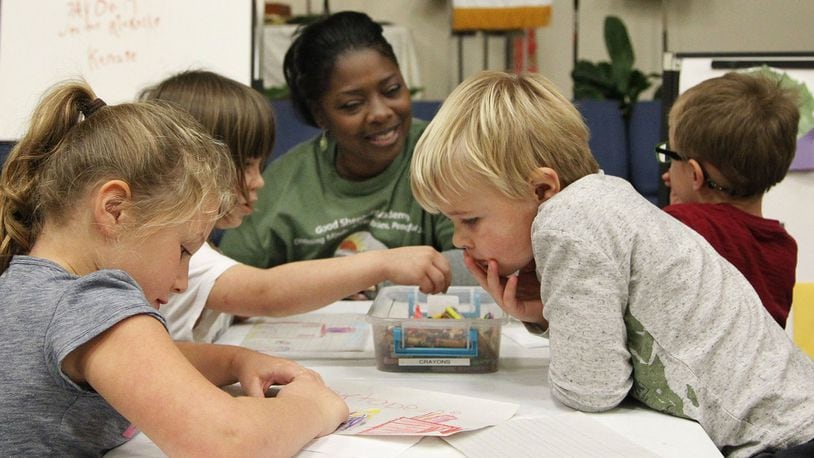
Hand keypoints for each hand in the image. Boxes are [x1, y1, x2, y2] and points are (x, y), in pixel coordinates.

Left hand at [231, 349, 348, 435]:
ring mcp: (293, 370)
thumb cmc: (248, 369)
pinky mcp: (291, 374)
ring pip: (310, 380)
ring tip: (318, 406)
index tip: (314, 404)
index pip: (305, 378)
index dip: (311, 391)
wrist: (244, 361)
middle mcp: (292, 367)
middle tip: (320, 408)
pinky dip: (309, 389)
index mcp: (285, 367)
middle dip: (316, 392)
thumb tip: (265, 412)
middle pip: (312, 379)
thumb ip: (258, 399)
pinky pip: (305, 381)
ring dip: (315, 391)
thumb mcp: (251, 385)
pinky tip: (310, 400)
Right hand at [382, 246, 450, 293]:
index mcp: (430, 251)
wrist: (384, 262)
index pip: (446, 264)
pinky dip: (427, 290)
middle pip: (446, 273)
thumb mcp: (417, 255)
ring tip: (428, 291)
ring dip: (435, 289)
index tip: (446, 283)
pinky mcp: (419, 275)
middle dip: (445, 284)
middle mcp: (429, 256)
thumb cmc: (398, 261)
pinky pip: (429, 286)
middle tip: (441, 291)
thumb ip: (429, 261)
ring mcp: (425, 265)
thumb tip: (439, 275)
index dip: (448, 276)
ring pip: (439, 281)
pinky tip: (420, 289)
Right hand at [463, 252, 545, 324]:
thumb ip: (521, 258)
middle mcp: (500, 293)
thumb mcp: (528, 270)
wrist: (550, 306)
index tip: (466, 250)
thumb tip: (519, 238)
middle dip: (474, 268)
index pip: (484, 272)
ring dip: (492, 275)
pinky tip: (513, 278)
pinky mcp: (515, 310)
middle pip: (483, 280)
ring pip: (494, 288)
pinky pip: (509, 298)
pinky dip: (510, 288)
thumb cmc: (539, 288)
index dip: (475, 262)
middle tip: (467, 255)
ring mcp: (506, 302)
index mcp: (501, 283)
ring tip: (492, 262)